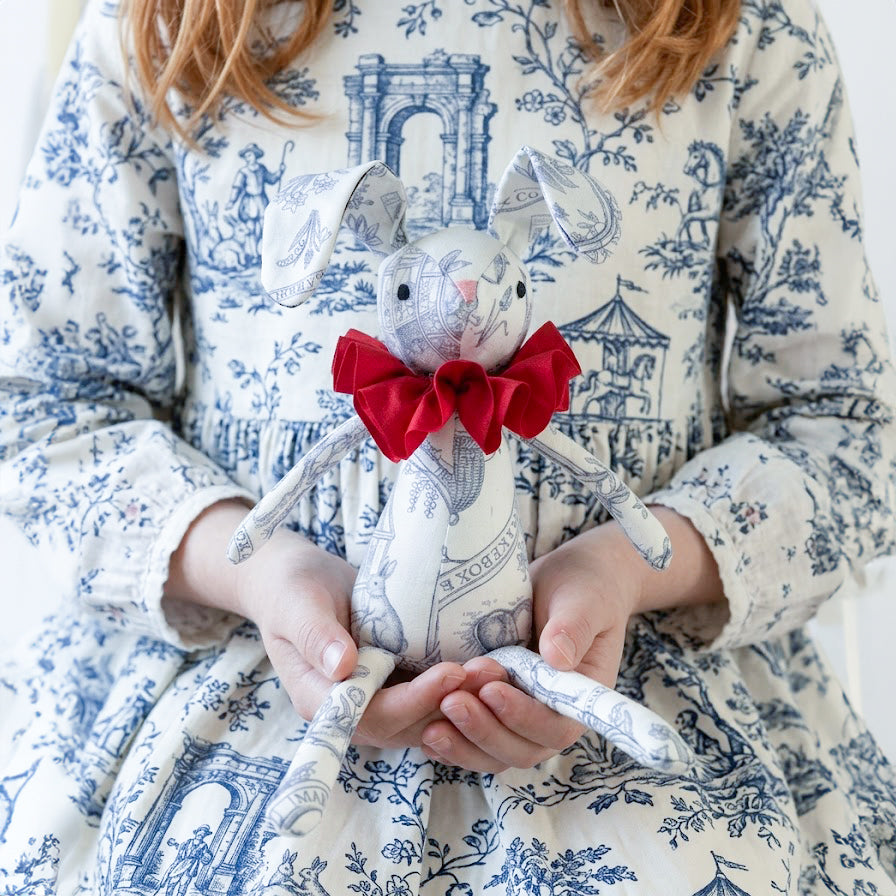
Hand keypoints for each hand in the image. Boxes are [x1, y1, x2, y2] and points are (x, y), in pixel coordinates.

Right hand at [166, 500, 471, 743]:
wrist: (297, 581)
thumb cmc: (293, 589)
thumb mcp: (298, 604)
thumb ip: (315, 634)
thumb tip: (342, 666)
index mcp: (322, 700)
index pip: (373, 715)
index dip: (415, 700)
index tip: (451, 672)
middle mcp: (352, 711)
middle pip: (407, 724)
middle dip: (451, 702)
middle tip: (491, 671)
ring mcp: (376, 700)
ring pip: (426, 716)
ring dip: (463, 699)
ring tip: (498, 669)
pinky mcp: (395, 685)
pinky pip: (431, 698)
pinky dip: (459, 688)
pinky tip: (489, 665)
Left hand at [419, 523, 638, 772]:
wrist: (566, 582)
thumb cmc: (583, 589)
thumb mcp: (583, 600)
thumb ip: (573, 627)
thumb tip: (557, 659)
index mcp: (580, 699)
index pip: (553, 727)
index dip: (521, 716)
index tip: (491, 690)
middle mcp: (551, 717)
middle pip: (519, 749)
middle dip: (483, 730)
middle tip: (450, 702)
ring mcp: (521, 717)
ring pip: (492, 751)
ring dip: (462, 742)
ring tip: (431, 723)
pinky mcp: (495, 710)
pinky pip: (474, 738)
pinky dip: (452, 740)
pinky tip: (424, 729)